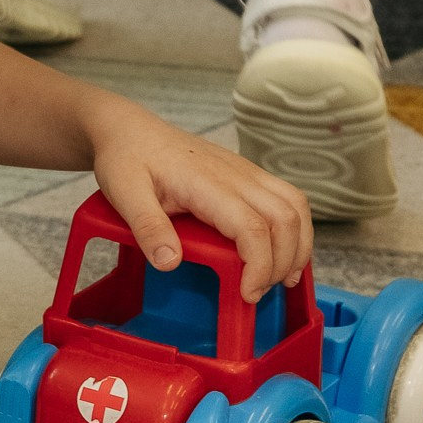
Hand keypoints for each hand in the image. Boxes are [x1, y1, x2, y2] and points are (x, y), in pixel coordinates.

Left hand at [90, 114, 313, 303]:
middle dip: (284, 262)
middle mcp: (235, 174)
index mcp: (206, 182)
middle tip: (261, 292)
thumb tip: (171, 262)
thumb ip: (147, 227)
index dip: (260, 265)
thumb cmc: (127, 158)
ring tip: (283, 278)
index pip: (252, 226)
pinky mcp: (246, 173)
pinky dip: (294, 228)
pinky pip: (287, 198)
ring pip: (295, 205)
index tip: (248, 294)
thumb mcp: (124, 193)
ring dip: (298, 245)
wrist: (130, 129)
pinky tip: (281, 251)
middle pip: (285, 218)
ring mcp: (244, 171)